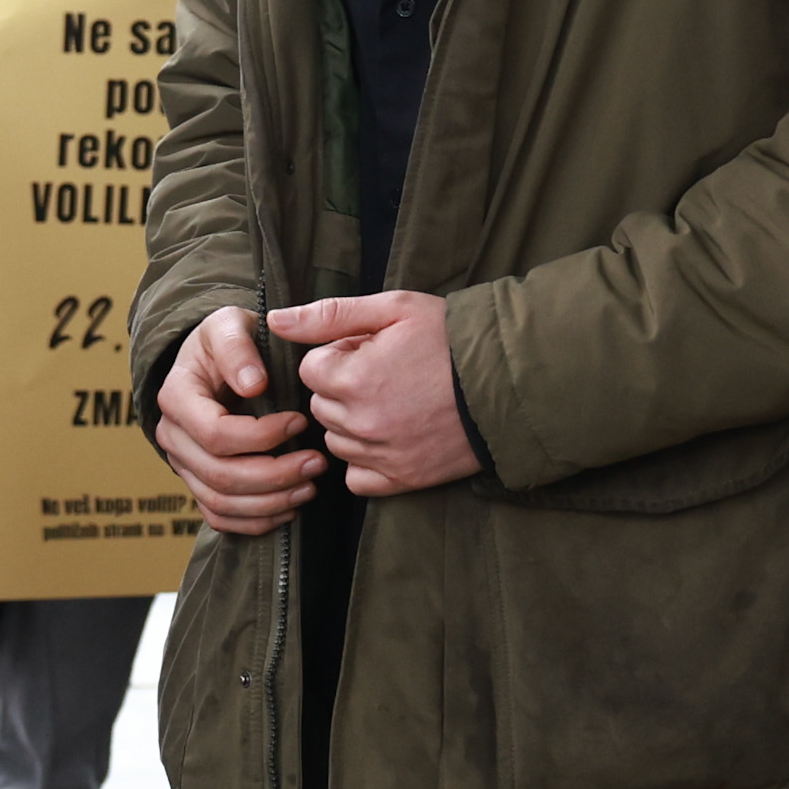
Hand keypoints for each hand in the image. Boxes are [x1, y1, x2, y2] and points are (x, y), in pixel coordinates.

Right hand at [151, 305, 324, 536]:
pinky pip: (219, 517)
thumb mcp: (230, 324)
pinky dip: (255, 521)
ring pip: (220, 502)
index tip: (300, 421)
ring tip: (310, 486)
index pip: (217, 434)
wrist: (216, 360)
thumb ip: (238, 347)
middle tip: (318, 462)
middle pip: (220, 475)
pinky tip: (289, 508)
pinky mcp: (196, 482)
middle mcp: (172, 435)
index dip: (263, 436)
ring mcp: (182, 463)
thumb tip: (253, 384)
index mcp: (176, 397)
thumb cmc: (227, 341)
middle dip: (275, 475)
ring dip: (270, 502)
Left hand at [268, 291, 476, 497]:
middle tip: (386, 375)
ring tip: (394, 403)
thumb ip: (329, 315)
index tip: (370, 351)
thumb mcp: (394, 309)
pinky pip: (357, 478)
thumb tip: (275, 320)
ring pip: (336, 440)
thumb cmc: (453, 339)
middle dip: (343, 388)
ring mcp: (382, 455)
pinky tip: (389, 438)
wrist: (512, 382)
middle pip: (321, 406)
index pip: (311, 370)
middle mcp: (362, 423)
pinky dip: (365, 461)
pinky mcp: (404, 479)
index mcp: (352, 379)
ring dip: (353, 423)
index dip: (339, 355)